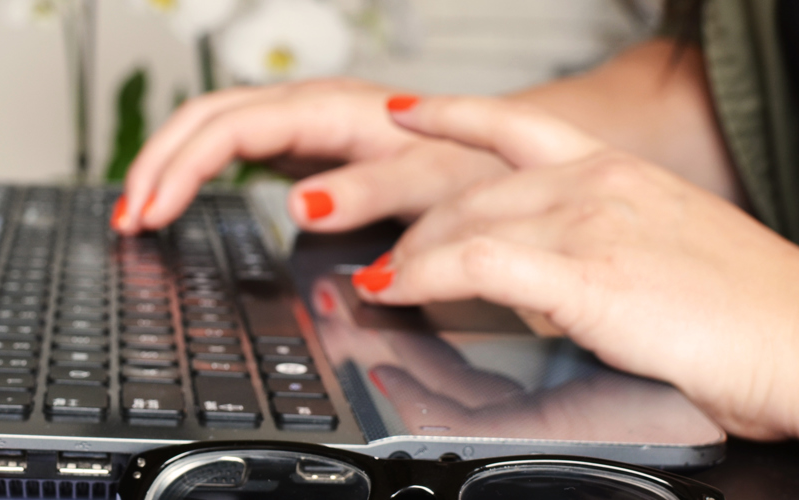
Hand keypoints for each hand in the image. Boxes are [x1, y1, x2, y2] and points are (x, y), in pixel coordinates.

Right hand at [111, 78, 510, 233]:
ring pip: (210, 125)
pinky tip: (176, 197)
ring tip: (136, 210)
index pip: (231, 130)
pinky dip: (192, 170)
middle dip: (156, 165)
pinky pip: (229, 144)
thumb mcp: (430, 182)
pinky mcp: (301, 142)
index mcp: (331, 110)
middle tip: (127, 220)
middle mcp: (308, 106)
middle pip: (205, 118)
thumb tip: (300, 203)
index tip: (152, 214)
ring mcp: (301, 122)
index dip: (182, 170)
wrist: (497, 149)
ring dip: (166, 164)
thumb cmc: (469, 164)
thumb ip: (369, 190)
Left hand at [352, 95, 798, 439]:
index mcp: (617, 172)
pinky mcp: (584, 273)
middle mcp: (598, 183)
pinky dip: (422, 277)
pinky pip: (475, 264)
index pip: (516, 126)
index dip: (451, 114)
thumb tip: (536, 277)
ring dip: (410, 258)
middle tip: (389, 259)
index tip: (407, 113)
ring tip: (381, 283)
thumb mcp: (659, 253)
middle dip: (419, 230)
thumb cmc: (745, 312)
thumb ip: (592, 248)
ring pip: (464, 224)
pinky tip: (398, 290)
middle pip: (472, 191)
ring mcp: (589, 223)